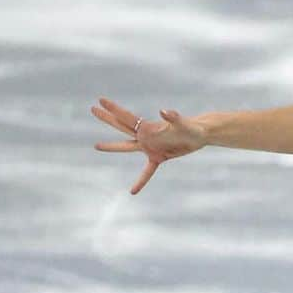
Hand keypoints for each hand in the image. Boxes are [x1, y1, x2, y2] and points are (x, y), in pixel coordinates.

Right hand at [91, 97, 206, 194]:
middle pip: (122, 127)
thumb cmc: (192, 128)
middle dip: (108, 118)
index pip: (127, 118)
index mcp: (149, 127)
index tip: (100, 100)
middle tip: (92, 109)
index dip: (114, 109)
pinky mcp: (159, 157)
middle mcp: (146, 136)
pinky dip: (140, 181)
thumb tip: (164, 111)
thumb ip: (173, 118)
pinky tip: (132, 191)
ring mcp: (151, 147)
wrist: (200, 136)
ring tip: (96, 146)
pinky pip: (147, 172)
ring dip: (112, 146)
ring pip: (127, 147)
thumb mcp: (184, 124)